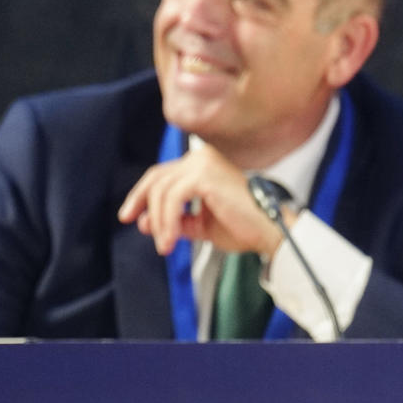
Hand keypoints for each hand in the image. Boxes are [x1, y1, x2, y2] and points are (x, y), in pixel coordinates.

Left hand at [117, 144, 284, 258]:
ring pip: (162, 191)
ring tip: (165, 244)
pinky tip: (171, 238)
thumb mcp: (201, 224)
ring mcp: (203, 164)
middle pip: (157, 178)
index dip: (142, 196)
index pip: (162, 175)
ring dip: (159, 221)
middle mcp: (202, 157)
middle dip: (142, 204)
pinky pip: (172, 199)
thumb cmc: (245, 227)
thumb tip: (144, 222)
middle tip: (138, 228)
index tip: (131, 216)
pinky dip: (167, 220)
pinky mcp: (204, 175)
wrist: (271, 232)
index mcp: (203, 164)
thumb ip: (176, 220)